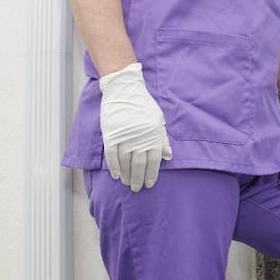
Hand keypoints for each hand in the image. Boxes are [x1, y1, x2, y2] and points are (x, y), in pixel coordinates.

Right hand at [98, 62, 172, 191]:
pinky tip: (116, 175)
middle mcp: (139, 139)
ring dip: (126, 175)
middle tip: (136, 188)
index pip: (153, 161)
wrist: (124, 90)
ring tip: (126, 183)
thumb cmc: (143, 105)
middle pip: (139, 165)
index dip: (151, 175)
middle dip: (138, 179)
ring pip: (125, 163)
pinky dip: (114, 167)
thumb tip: (168, 156)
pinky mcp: (111, 135)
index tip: (149, 184)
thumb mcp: (158, 120)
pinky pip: (111, 156)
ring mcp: (124, 138)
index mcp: (153, 136)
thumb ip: (162, 139)